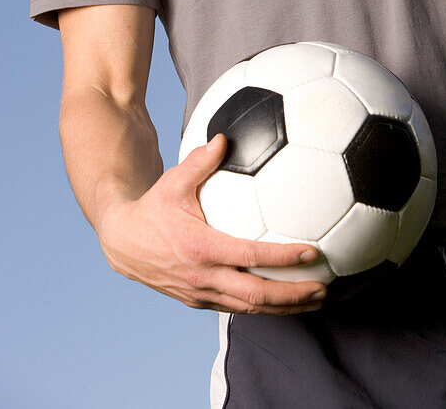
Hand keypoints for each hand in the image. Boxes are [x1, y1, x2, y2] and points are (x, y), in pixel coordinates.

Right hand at [98, 133, 326, 315]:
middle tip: (324, 288)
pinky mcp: (198, 301)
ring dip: (283, 307)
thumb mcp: (173, 181)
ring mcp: (200, 294)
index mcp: (201, 249)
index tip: (312, 252)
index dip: (283, 257)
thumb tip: (225, 137)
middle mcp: (203, 278)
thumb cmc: (152, 207)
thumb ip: (201, 161)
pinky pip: (235, 307)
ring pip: (249, 308)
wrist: (121, 242)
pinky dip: (262, 306)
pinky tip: (284, 299)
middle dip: (293, 295)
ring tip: (314, 299)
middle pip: (256, 295)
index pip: (251, 257)